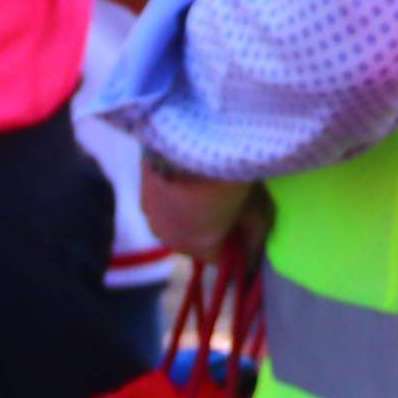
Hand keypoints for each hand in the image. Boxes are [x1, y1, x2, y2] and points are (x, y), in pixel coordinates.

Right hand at [140, 153, 255, 257]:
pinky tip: (188, 170)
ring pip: (175, 218)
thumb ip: (255, 232)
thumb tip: (255, 247)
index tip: (247, 224)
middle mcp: (167, 237)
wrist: (189, 139)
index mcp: (195, 248)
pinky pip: (164, 197)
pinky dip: (175, 189)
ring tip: (206, 182)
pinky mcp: (142, 186)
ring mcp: (150, 212)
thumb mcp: (255, 209)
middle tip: (227, 199)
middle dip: (209, 226)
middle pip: (194, 239)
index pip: (221, 257)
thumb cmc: (228, 179)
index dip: (236, 242)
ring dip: (189, 208)